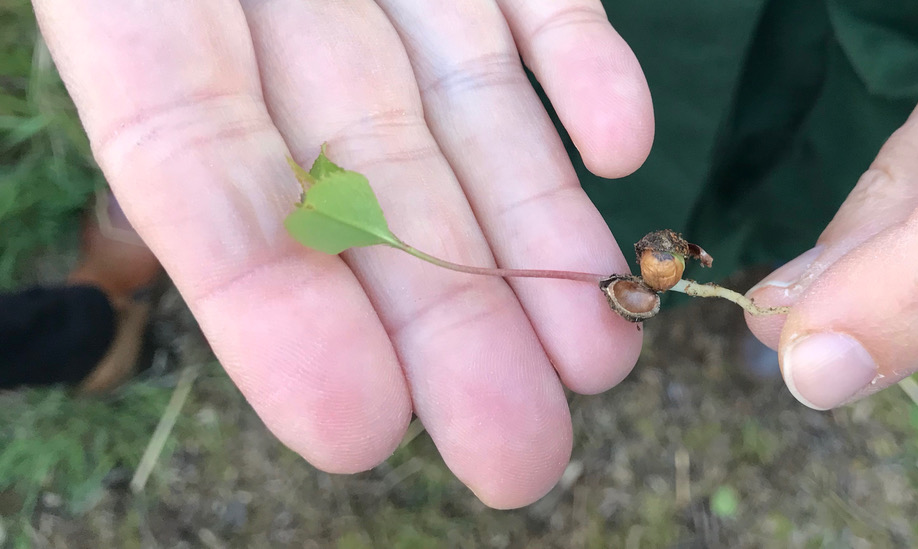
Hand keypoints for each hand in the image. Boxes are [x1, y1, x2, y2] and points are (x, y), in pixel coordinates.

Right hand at [33, 0, 651, 507]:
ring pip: (470, 115)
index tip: (359, 428)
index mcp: (148, 9)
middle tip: (520, 454)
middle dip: (449, 320)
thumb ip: (160, 59)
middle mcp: (280, 3)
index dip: (276, 309)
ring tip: (602, 355)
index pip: (202, 179)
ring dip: (539, 233)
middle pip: (369, 184)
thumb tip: (228, 187)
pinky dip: (585, 65)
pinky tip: (624, 148)